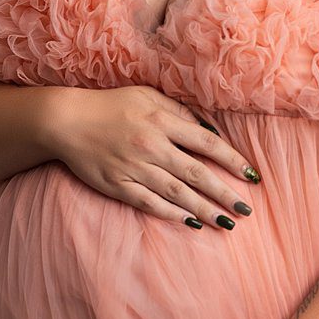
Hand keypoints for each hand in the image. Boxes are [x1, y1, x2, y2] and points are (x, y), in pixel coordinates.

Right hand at [48, 83, 260, 229]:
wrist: (66, 121)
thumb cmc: (110, 105)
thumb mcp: (146, 96)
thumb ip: (178, 111)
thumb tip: (208, 131)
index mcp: (162, 121)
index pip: (206, 143)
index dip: (232, 160)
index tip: (252, 176)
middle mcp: (151, 146)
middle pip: (197, 173)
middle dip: (225, 193)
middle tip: (246, 209)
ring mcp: (134, 168)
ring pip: (177, 193)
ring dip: (204, 209)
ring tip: (225, 222)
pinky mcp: (118, 185)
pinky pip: (150, 203)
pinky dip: (171, 214)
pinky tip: (190, 222)